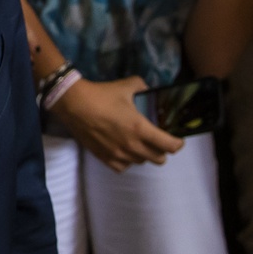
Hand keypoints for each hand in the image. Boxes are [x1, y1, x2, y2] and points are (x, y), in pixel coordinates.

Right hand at [51, 75, 182, 171]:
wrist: (74, 104)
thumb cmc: (102, 94)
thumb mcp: (127, 85)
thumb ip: (143, 87)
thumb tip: (149, 90)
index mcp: (141, 129)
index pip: (169, 146)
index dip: (178, 144)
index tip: (178, 139)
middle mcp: (132, 146)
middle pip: (158, 159)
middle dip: (163, 150)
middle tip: (159, 140)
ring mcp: (118, 154)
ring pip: (141, 162)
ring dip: (145, 155)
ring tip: (140, 144)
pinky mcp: (105, 158)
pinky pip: (123, 167)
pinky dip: (128, 161)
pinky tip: (125, 152)